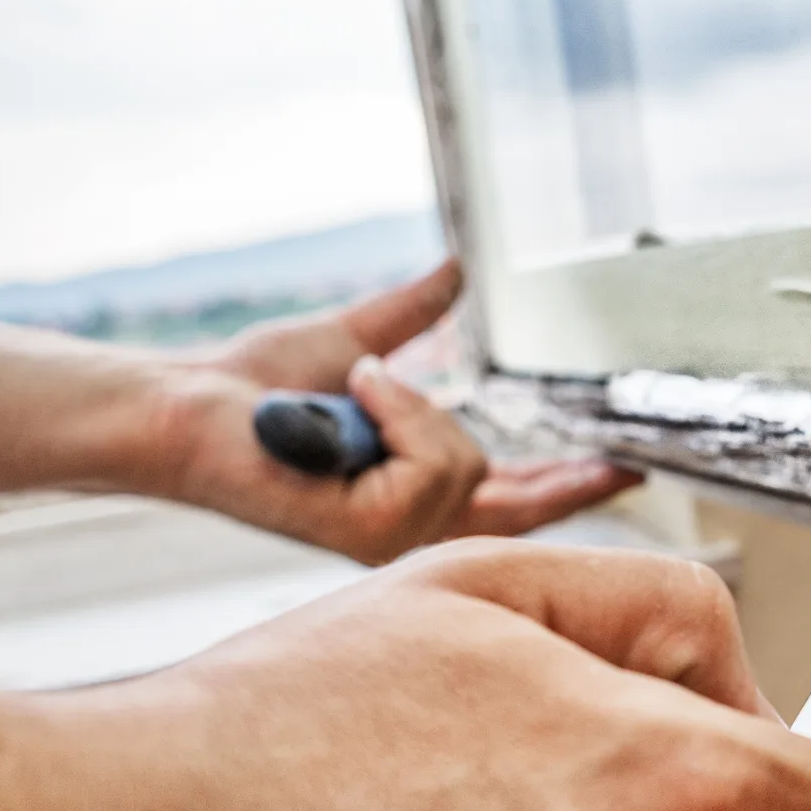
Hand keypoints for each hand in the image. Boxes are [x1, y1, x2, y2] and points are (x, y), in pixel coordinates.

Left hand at [154, 262, 640, 563]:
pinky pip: (433, 459)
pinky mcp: (375, 532)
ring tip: (349, 394)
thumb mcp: (357, 342)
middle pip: (518, 505)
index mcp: (415, 495)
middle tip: (620, 467)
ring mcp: (397, 539)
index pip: (513, 499)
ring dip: (407, 404)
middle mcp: (414, 530)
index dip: (570, 484)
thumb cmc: (253, 389)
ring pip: (466, 460)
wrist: (190, 406)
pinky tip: (347, 409)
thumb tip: (455, 272)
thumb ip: (411, 317)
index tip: (620, 468)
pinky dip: (393, 413)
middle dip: (566, 482)